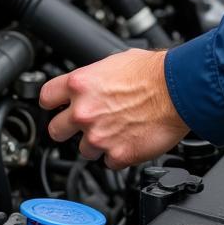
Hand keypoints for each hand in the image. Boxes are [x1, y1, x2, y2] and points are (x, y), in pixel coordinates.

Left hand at [39, 50, 188, 169]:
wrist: (178, 90)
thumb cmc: (153, 72)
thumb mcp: (114, 62)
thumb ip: (94, 79)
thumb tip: (92, 85)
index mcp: (80, 84)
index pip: (45, 97)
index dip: (52, 102)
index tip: (56, 105)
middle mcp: (84, 112)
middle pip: (55, 130)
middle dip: (67, 128)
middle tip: (83, 124)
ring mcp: (98, 136)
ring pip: (83, 150)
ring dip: (96, 143)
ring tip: (116, 129)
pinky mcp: (117, 155)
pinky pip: (109, 161)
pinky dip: (118, 154)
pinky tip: (129, 139)